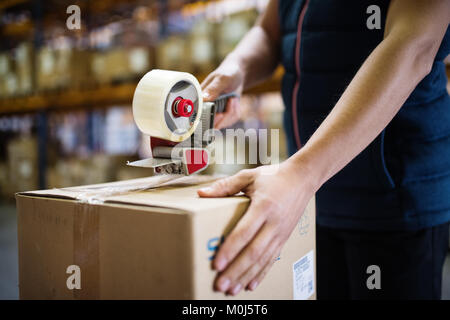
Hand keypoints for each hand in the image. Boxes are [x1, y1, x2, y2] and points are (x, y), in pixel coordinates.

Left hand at [197, 160, 315, 294]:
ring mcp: (281, 233)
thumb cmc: (274, 176)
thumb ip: (225, 186)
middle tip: (220, 285)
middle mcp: (274, 223)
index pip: (244, 233)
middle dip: (236, 270)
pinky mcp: (284, 238)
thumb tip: (201, 194)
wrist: (303, 178)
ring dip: (246, 276)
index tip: (217, 264)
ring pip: (263, 260)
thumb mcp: (249, 176)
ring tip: (232, 290)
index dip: (230, 250)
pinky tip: (251, 285)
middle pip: (253, 252)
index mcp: (263, 206)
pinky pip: (272, 259)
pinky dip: (261, 274)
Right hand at [201, 59, 243, 128]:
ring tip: (232, 99)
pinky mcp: (222, 116)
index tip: (220, 114)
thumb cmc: (228, 73)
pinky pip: (229, 122)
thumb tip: (203, 99)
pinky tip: (234, 102)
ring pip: (221, 124)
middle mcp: (204, 107)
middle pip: (210, 125)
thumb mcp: (222, 79)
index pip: (198, 117)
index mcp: (199, 98)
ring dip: (231, 112)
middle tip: (230, 101)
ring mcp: (213, 113)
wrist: (238, 75)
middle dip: (224, 116)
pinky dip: (235, 112)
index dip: (209, 119)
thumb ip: (213, 89)